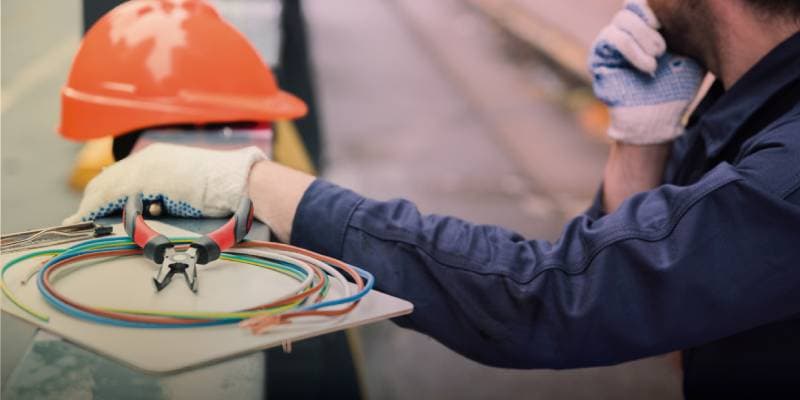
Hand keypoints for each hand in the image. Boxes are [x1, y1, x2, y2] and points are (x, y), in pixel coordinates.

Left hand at [64, 143, 265, 223]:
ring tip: (78, 222)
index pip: (123, 174)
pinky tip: (87, 218)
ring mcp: (148, 167)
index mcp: (161, 158)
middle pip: (109, 178)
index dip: (105, 191)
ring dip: (90, 205)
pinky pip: (113, 194)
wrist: (241, 184)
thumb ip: (171, 195)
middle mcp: (150, 158)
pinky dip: (96, 207)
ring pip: (106, 185)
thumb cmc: (226, 191)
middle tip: (79, 218)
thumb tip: (157, 211)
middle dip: (92, 198)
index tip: (94, 206)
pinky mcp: (149, 180)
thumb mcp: (192, 188)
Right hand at [589, 0, 704, 143]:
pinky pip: (612, 38)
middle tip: (663, 48)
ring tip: (657, 59)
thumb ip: (689, 30)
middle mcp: (628, 31)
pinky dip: (632, 50)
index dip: (656, 5)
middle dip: (650, 24)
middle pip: (633, 6)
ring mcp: (611, 42)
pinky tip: (648, 67)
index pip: (645, 2)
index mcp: (649, 26)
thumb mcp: (690, 54)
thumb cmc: (675, 89)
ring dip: (642, 37)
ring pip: (622, 19)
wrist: (655, 119)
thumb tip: (699, 6)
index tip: (670, 22)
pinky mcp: (599, 56)